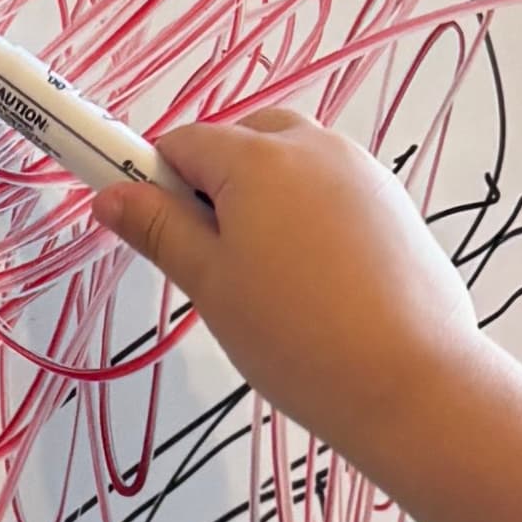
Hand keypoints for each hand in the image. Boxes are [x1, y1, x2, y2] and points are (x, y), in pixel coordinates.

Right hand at [94, 108, 507, 498]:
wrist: (412, 382)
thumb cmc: (296, 338)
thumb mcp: (211, 285)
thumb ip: (159, 230)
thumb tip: (109, 194)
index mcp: (258, 157)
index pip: (184, 142)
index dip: (158, 181)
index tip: (159, 233)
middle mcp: (315, 146)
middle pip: (244, 140)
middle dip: (219, 184)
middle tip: (217, 260)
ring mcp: (364, 172)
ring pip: (294, 164)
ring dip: (268, 198)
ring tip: (271, 278)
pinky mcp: (397, 205)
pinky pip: (336, 192)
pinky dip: (313, 217)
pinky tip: (320, 284)